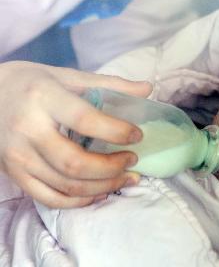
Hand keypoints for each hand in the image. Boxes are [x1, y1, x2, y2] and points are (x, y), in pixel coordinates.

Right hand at [0, 61, 151, 207]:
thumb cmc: (32, 82)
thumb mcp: (68, 75)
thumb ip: (109, 83)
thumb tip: (148, 88)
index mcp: (44, 97)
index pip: (85, 120)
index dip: (115, 131)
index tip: (137, 134)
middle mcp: (28, 128)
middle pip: (74, 162)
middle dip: (111, 167)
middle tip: (132, 160)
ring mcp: (18, 155)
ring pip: (65, 185)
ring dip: (101, 187)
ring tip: (125, 178)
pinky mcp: (13, 173)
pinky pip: (49, 197)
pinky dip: (78, 201)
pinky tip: (98, 193)